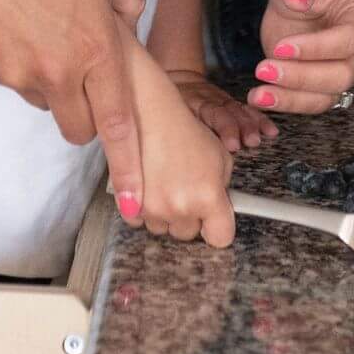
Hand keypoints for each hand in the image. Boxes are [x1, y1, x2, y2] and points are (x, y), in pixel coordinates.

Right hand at [0, 0, 148, 219]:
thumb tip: (129, 21)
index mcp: (98, 48)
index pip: (119, 123)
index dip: (128, 166)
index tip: (133, 201)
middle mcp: (60, 71)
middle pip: (80, 129)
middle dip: (89, 118)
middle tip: (86, 80)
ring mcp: (21, 74)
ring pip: (47, 105)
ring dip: (55, 86)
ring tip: (46, 34)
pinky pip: (16, 83)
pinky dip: (22, 66)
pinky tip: (17, 26)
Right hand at [127, 46, 235, 244]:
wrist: (147, 115)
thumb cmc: (185, 130)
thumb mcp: (221, 156)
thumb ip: (223, 188)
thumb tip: (221, 204)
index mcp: (208, 197)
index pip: (221, 238)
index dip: (219, 228)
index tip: (215, 220)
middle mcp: (180, 208)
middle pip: (189, 234)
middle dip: (191, 217)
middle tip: (188, 191)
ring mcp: (153, 209)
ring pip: (164, 228)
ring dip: (167, 214)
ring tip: (167, 184)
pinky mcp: (129, 206)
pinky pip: (141, 221)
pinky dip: (145, 209)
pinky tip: (149, 186)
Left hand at [167, 70, 277, 152]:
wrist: (173, 78)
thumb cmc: (164, 105)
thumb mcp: (161, 115)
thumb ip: (169, 134)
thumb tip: (171, 162)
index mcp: (191, 103)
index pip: (210, 114)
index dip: (224, 129)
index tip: (231, 145)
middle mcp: (208, 99)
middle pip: (227, 112)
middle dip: (240, 127)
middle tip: (250, 142)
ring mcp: (221, 99)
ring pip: (238, 109)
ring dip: (252, 124)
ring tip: (261, 138)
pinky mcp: (230, 102)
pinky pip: (247, 109)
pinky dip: (259, 119)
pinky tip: (271, 131)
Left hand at [250, 0, 353, 114]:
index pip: (349, 39)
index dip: (316, 48)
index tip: (281, 47)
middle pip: (343, 74)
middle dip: (302, 76)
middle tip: (264, 68)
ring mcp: (347, 67)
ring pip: (330, 95)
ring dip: (293, 98)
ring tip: (258, 94)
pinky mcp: (325, 83)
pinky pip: (314, 103)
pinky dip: (288, 105)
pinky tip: (260, 99)